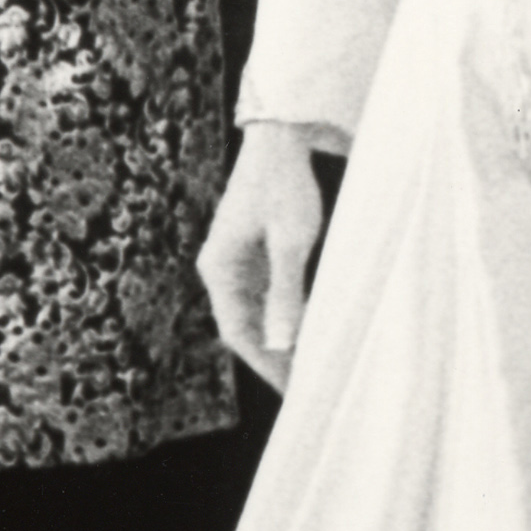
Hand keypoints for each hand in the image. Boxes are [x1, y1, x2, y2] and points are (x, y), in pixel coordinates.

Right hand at [196, 120, 328, 393]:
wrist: (279, 139)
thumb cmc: (285, 186)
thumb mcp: (291, 241)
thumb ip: (286, 293)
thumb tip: (280, 344)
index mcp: (220, 268)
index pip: (238, 332)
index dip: (265, 365)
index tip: (291, 391)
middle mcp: (220, 268)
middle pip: (243, 327)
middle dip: (272, 358)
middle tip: (305, 387)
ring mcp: (234, 261)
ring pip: (254, 313)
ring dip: (278, 339)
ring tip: (310, 365)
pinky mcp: (251, 252)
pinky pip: (264, 295)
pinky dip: (283, 316)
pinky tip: (308, 329)